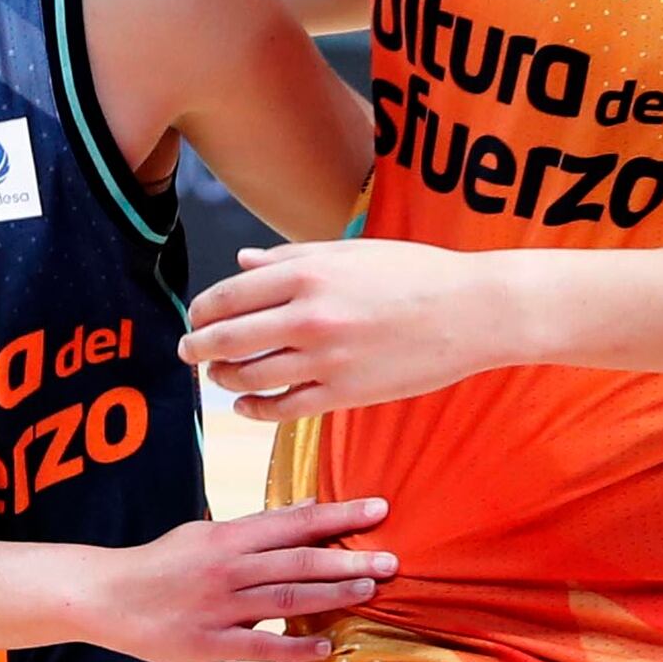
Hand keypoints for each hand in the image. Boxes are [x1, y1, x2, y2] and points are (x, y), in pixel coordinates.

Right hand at [82, 497, 398, 661]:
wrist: (106, 594)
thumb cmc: (161, 563)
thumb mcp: (207, 533)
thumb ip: (257, 527)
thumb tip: (307, 508)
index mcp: (229, 537)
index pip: (294, 522)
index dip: (338, 516)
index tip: (377, 510)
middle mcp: (228, 567)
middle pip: (297, 560)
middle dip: (347, 559)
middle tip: (391, 559)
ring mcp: (219, 606)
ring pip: (284, 598)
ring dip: (331, 595)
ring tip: (370, 591)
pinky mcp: (208, 641)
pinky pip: (258, 645)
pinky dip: (293, 646)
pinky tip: (324, 646)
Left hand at [182, 240, 505, 421]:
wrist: (472, 311)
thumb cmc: (415, 274)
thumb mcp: (350, 252)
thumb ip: (289, 257)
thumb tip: (241, 262)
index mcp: (307, 273)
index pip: (228, 296)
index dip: (202, 311)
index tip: (196, 318)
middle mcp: (309, 316)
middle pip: (228, 339)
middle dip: (199, 347)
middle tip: (189, 350)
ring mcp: (326, 359)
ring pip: (249, 378)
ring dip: (223, 379)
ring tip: (218, 376)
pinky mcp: (345, 394)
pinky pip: (282, 409)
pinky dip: (254, 409)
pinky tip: (248, 404)